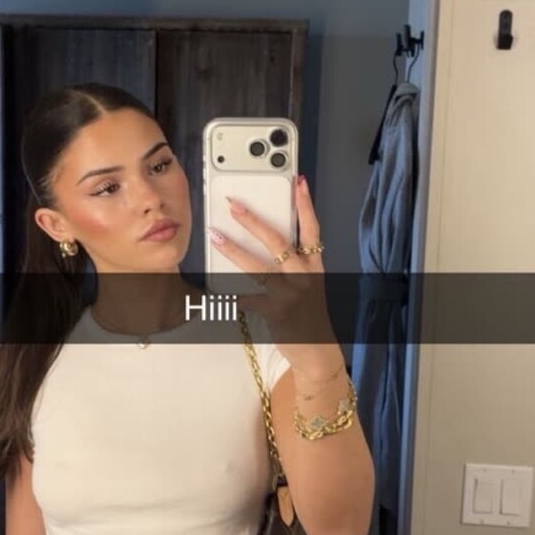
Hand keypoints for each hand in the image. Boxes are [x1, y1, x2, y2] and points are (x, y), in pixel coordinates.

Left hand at [208, 175, 336, 370]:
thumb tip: (268, 243)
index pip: (312, 229)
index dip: (305, 205)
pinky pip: (250, 299)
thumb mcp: (310, 287)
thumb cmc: (310, 317)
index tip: (297, 182)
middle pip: (278, 242)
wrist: (318, 352)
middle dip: (254, 221)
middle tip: (234, 206)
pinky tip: (224, 296)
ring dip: (234, 250)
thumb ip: (295, 266)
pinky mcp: (278, 312)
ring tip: (216, 236)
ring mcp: (291, 294)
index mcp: (314, 267)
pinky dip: (236, 297)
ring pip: (258, 267)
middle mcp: (304, 277)